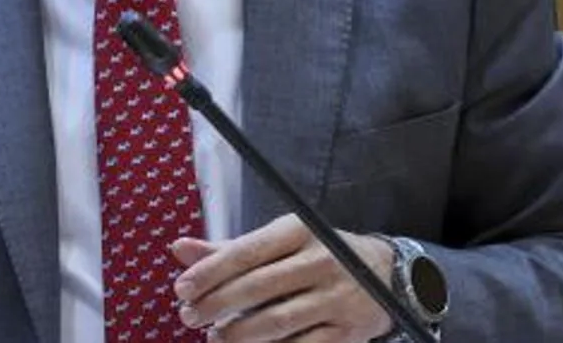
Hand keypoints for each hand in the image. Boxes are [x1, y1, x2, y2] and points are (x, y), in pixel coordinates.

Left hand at [170, 214, 395, 341]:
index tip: (182, 289)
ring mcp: (336, 298)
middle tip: (189, 316)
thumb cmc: (314, 255)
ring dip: (238, 335)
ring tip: (214, 337)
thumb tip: (179, 250)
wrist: (383, 274)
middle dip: (216, 305)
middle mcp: (321, 261)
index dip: (210, 272)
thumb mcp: (277, 242)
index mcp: (298, 230)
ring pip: (277, 322)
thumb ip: (227, 249)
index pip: (247, 251)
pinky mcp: (346, 332)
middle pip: (258, 288)